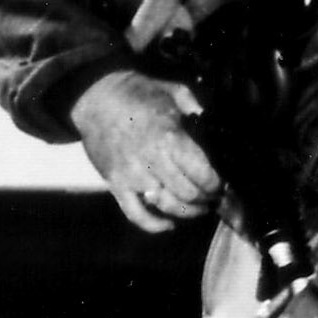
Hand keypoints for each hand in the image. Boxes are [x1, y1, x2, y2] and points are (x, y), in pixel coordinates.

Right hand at [71, 68, 221, 231]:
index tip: (221, 184)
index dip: (216, 184)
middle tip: (212, 196)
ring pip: (167, 206)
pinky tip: (168, 224)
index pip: (203, 175)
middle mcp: (151, 161)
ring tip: (198, 207)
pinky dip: (154, 225)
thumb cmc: (137, 94)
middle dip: (206, 198)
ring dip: (187, 212)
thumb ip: (198, 110)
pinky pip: (135, 214)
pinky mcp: (115, 184)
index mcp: (169, 138)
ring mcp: (131, 175)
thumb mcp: (174, 93)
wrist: (95, 97)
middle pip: (188, 194)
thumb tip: (215, 127)